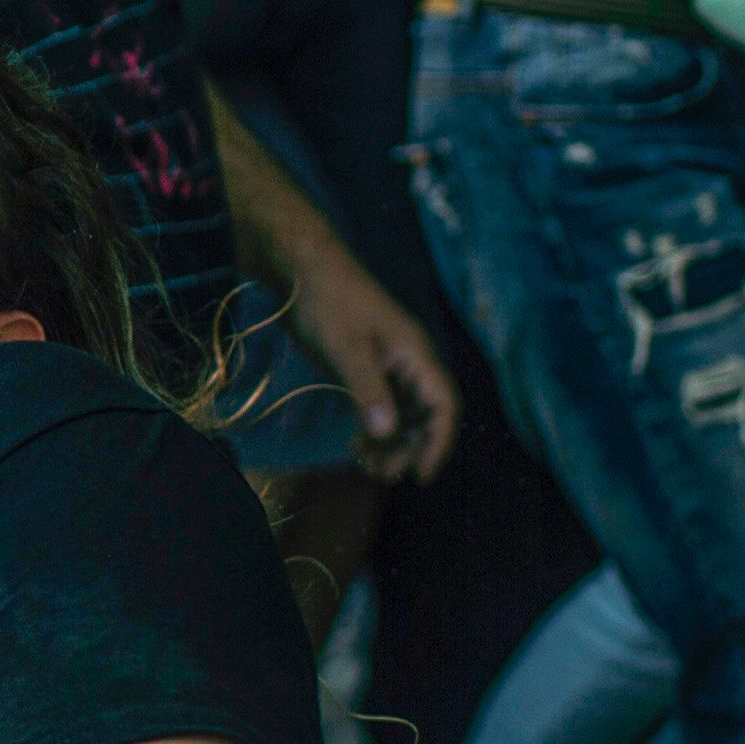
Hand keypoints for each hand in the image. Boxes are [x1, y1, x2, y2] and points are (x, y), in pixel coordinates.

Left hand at [274, 238, 462, 482]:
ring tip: (369, 467)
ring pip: (402, 414)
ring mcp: (387, 364)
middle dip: (410, 448)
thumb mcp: (346, 347)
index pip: (444, 404)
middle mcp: (408, 361)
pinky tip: (356, 445)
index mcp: (415, 353)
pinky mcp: (365, 366)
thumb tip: (388, 432)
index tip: (420, 475)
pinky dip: (372, 428)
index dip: (438, 441)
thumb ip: (368, 389)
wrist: (301, 268)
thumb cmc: (328, 300)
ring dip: (391, 443)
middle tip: (385, 474)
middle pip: (425, 415)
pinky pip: (380, 405)